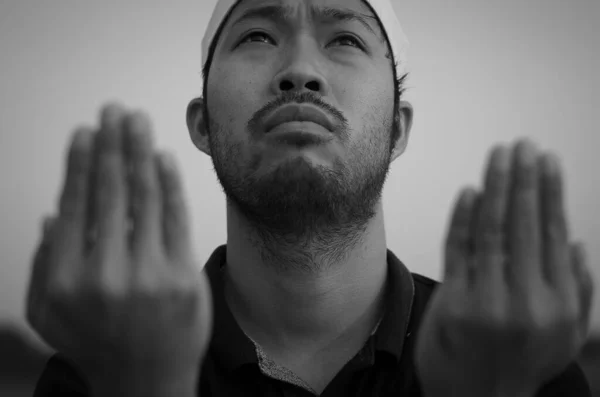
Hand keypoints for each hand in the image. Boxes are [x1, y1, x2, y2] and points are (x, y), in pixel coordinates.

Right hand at [26, 103, 212, 395]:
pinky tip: (163, 158)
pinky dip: (170, 183)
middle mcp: (105, 272)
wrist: (146, 380)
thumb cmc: (96, 343)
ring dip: (141, 152)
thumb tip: (52, 216)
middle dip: (113, 144)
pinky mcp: (182, 276)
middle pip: (110, 191)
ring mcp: (148, 274)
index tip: (86, 132)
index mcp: (66, 278)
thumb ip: (44, 265)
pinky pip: (176, 218)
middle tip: (115, 111)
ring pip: (145, 197)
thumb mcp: (49, 313)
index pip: (75, 204)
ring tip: (139, 122)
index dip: (80, 162)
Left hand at [414, 139, 593, 396]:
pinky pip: (459, 250)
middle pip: (524, 224)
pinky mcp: (454, 302)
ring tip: (498, 156)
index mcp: (559, 303)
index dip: (549, 192)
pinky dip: (463, 217)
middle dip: (522, 178)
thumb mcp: (566, 337)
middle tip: (520, 146)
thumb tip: (578, 245)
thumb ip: (578, 291)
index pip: (554, 233)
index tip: (545, 160)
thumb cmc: (519, 362)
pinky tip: (470, 191)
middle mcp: (526, 300)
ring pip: (493, 230)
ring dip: (495, 187)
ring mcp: (487, 300)